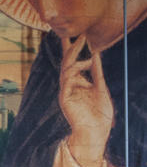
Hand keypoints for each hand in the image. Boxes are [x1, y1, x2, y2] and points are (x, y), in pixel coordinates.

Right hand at [59, 35, 113, 166]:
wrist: (96, 132)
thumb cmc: (100, 114)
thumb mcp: (101, 88)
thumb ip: (96, 72)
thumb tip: (95, 54)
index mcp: (79, 83)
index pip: (73, 62)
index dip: (72, 48)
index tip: (76, 33)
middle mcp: (70, 86)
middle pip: (67, 63)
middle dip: (72, 48)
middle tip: (82, 35)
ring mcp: (66, 93)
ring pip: (66, 70)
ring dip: (76, 59)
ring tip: (87, 54)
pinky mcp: (64, 100)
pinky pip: (66, 82)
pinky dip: (74, 73)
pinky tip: (85, 69)